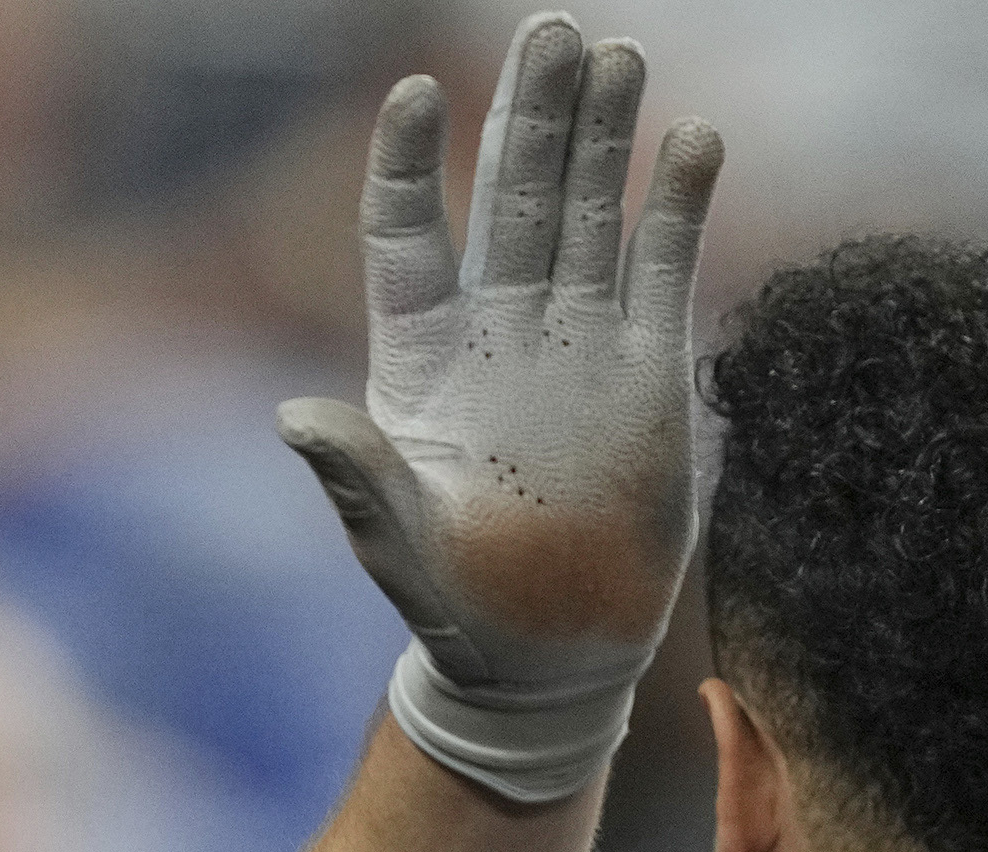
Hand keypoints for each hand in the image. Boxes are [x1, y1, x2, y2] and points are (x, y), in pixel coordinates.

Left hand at [283, 13, 724, 804]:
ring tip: (619, 53)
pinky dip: (676, 203)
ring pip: (587, 211)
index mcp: (421, 358)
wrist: (549, 654)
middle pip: (511, 195)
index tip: (414, 92)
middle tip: (552, 27)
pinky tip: (694, 138)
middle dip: (530, 112)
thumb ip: (356, 478)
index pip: (407, 234)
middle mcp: (499, 329)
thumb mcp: (399, 544)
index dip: (410, 164)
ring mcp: (576, 340)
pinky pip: (660, 266)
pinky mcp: (648, 367)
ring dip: (603, 135)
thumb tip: (293, 418)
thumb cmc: (458, 605)